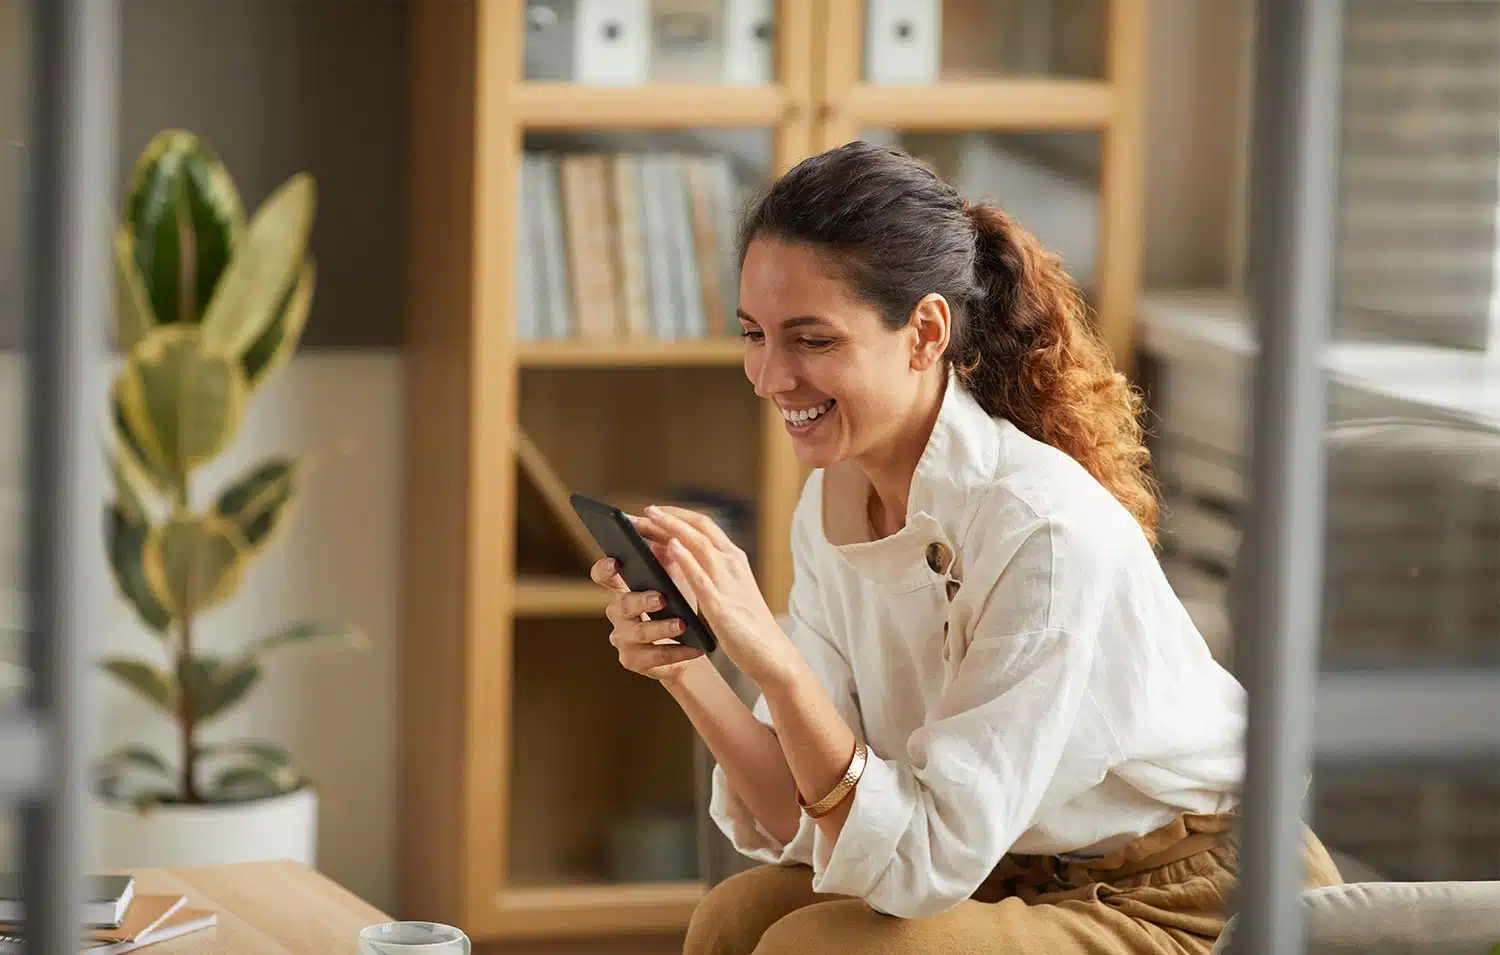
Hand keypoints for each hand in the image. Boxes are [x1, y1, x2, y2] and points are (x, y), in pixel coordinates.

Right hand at [589, 557, 704, 681]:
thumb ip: (669, 559)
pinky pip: (654, 657)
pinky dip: (677, 652)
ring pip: (638, 633)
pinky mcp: (634, 660)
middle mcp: (618, 613)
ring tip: (683, 624)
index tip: (616, 562)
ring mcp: (623, 638)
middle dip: (641, 601)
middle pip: (621, 605)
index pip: (602, 575)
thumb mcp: (676, 580)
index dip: (604, 569)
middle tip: (662, 598)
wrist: (690, 645)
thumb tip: (670, 533)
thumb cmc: (680, 606)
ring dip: (661, 628)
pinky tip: (695, 647)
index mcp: (623, 588)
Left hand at [631, 504, 797, 684]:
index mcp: (734, 559)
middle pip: (698, 528)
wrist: (771, 654)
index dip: (677, 515)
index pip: (703, 526)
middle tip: (640, 511)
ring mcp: (729, 581)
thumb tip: (671, 550)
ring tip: (648, 518)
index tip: (653, 510)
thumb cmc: (745, 624)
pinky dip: (686, 559)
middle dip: (668, 517)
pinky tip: (671, 547)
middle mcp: (733, 563)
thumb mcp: (723, 590)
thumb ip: (702, 570)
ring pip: (699, 544)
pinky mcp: (722, 605)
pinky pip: (702, 576)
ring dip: (671, 528)